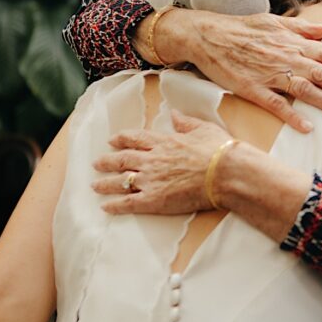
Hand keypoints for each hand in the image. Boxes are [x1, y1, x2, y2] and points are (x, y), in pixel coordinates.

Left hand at [91, 112, 232, 214]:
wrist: (226, 173)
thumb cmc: (219, 150)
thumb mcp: (203, 128)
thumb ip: (185, 122)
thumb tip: (174, 113)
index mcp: (164, 141)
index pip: (136, 138)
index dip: (122, 139)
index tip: (112, 140)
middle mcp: (152, 159)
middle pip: (123, 159)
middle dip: (107, 161)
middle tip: (96, 163)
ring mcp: (151, 180)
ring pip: (121, 181)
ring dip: (105, 183)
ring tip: (95, 186)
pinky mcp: (154, 200)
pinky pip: (129, 203)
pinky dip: (115, 205)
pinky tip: (105, 207)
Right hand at [148, 9, 321, 132]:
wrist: (208, 35)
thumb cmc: (242, 29)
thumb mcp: (275, 20)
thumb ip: (302, 27)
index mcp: (292, 41)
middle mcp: (285, 56)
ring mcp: (269, 74)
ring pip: (305, 89)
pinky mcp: (252, 89)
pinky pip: (275, 104)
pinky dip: (292, 115)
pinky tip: (307, 127)